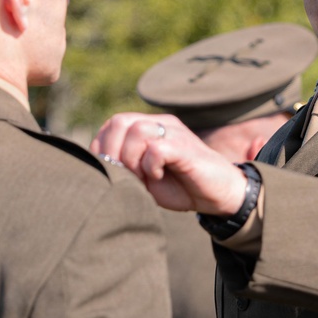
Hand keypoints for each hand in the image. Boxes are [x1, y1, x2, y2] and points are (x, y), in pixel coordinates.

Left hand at [91, 113, 247, 214]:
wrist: (219, 195)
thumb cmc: (181, 187)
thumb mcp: (145, 178)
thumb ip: (124, 168)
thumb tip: (98, 168)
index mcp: (148, 127)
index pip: (111, 125)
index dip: (103, 149)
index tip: (113, 172)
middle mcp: (161, 124)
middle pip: (119, 122)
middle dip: (112, 153)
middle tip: (124, 176)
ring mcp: (174, 133)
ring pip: (136, 131)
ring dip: (130, 160)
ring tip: (142, 177)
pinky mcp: (185, 147)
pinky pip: (156, 148)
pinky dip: (149, 165)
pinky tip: (156, 176)